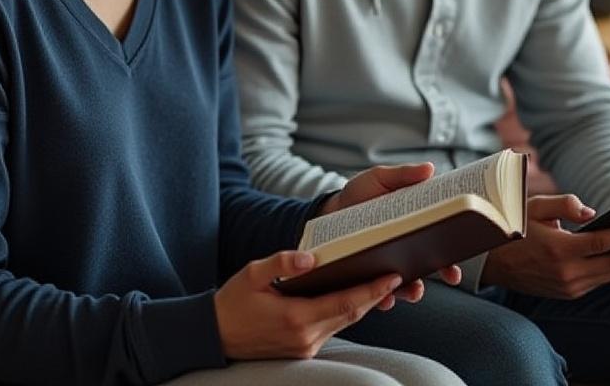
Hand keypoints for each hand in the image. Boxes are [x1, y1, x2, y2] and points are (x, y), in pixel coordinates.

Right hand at [214, 250, 403, 359]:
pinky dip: (343, 313)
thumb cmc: (232, 303)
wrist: (215, 336)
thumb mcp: (252, 274)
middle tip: (394, 275)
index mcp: (295, 317)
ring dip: (361, 304)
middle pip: (351, 315)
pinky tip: (350, 298)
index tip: (391, 276)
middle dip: (374, 295)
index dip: (371, 290)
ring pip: (343, 323)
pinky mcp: (303, 351)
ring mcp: (305, 347)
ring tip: (378, 284)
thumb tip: (309, 257)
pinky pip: (331, 329)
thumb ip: (281, 262)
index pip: (345, 303)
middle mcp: (305, 337)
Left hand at [319, 162, 463, 291]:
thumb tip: (429, 169)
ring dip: (415, 290)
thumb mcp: (379, 179)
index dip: (454, 252)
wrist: (328, 212)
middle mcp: (406, 250)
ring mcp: (388, 265)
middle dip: (446, 273)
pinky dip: (384, 299)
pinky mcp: (368, 277)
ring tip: (415, 289)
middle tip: (452, 275)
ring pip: (408, 284)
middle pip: (433, 265)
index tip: (461, 258)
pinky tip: (385, 298)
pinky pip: (379, 294)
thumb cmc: (358, 194)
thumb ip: (402, 175)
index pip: (442, 241)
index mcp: (414, 227)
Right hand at [479, 194, 609, 298]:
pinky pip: (597, 281)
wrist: (492, 262)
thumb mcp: (534, 208)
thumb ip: (564, 205)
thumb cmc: (514, 229)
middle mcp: (567, 273)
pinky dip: (608, 269)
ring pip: (608, 275)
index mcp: (559, 250)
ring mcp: (568, 287)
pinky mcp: (568, 293)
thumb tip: (592, 212)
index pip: (603, 243)